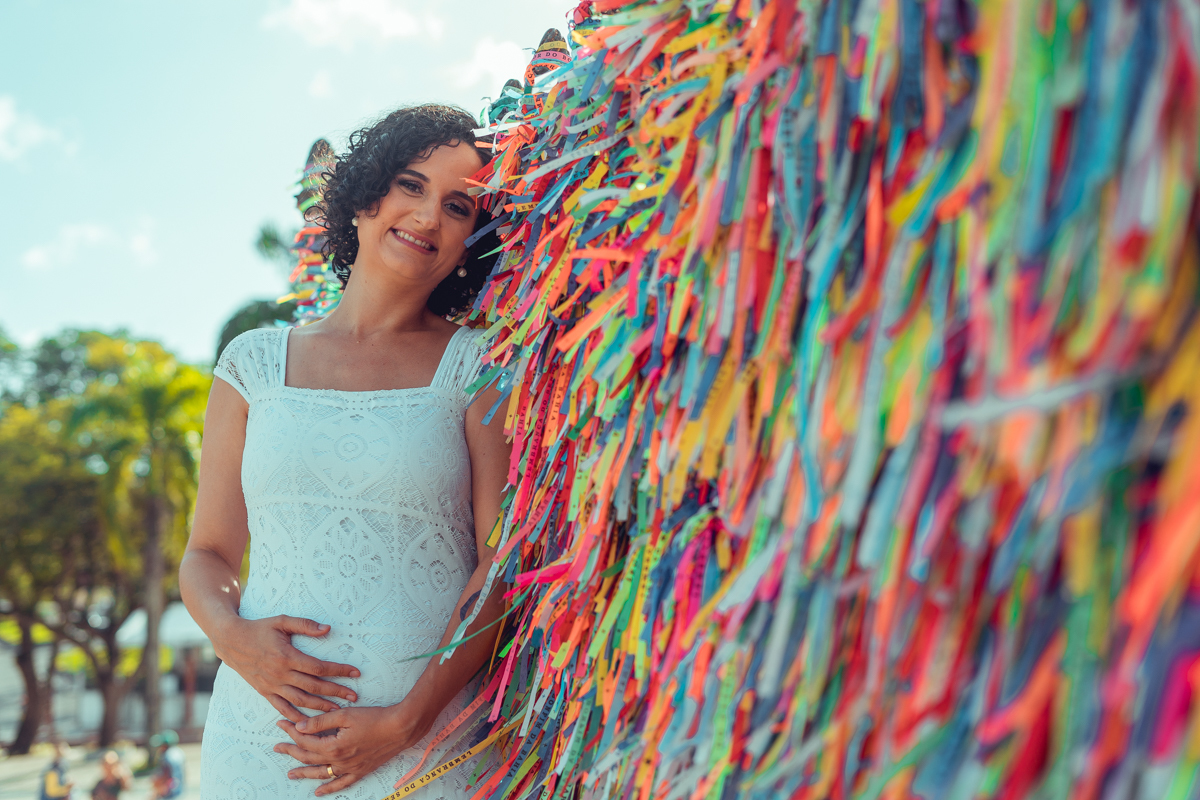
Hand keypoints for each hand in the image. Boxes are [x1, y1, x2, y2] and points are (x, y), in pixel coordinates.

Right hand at [214, 615, 359, 722]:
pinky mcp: (264, 692)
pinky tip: (308, 723)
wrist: (231, 641)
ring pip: (300, 701)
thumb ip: (305, 625)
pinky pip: (282, 708)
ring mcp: (271, 685)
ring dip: (320, 707)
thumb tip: (328, 629)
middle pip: (313, 687)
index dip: (339, 671)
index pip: (319, 667)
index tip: (356, 673)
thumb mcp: (282, 621)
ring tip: (337, 710)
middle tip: (354, 697)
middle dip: (336, 692)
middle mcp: (280, 674)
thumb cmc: (259, 628)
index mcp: (287, 656)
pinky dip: (295, 717)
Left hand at [274, 704, 430, 795]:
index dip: (292, 731)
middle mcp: (338, 761)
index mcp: (333, 746)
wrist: (399, 729)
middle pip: (308, 758)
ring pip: (320, 773)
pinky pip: (340, 784)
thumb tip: (299, 726)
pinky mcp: (359, 771)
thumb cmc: (375, 718)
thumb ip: (321, 722)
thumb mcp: (345, 715)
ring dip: (303, 773)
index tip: (282, 723)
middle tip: (278, 747)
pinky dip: (329, 789)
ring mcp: (349, 768)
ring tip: (290, 774)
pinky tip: (319, 792)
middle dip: (291, 751)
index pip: (305, 740)